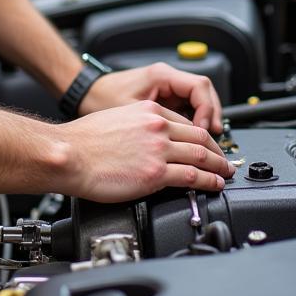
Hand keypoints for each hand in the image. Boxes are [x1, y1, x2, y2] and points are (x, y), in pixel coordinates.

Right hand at [58, 100, 234, 202]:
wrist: (69, 154)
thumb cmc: (83, 140)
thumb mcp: (116, 118)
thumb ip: (138, 127)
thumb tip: (148, 142)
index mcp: (148, 112)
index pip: (186, 123)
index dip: (202, 136)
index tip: (207, 145)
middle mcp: (157, 127)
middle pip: (200, 137)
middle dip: (217, 150)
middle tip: (225, 160)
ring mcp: (158, 150)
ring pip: (201, 156)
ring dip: (219, 166)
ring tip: (226, 174)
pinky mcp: (155, 173)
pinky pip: (192, 177)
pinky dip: (209, 181)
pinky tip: (215, 184)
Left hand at [80, 62, 222, 133]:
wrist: (85, 95)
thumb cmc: (101, 100)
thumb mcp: (132, 114)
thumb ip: (161, 126)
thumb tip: (186, 141)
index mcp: (161, 76)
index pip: (199, 87)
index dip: (208, 111)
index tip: (206, 132)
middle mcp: (166, 78)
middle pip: (204, 92)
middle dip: (213, 116)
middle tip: (215, 140)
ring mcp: (165, 87)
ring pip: (198, 100)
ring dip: (205, 120)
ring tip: (208, 143)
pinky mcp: (161, 97)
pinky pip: (186, 107)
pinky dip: (193, 122)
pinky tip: (192, 139)